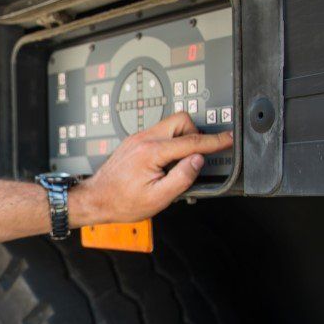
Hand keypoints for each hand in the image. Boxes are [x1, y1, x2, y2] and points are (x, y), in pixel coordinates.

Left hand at [70, 112, 231, 227]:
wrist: (95, 200)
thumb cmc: (121, 202)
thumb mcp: (158, 198)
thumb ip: (182, 177)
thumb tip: (198, 160)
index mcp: (151, 152)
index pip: (191, 141)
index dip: (214, 141)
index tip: (229, 138)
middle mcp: (143, 139)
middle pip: (180, 120)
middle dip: (195, 133)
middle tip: (196, 155)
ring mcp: (137, 138)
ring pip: (169, 125)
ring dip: (182, 138)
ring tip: (179, 163)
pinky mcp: (134, 142)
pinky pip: (159, 133)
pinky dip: (170, 143)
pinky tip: (166, 162)